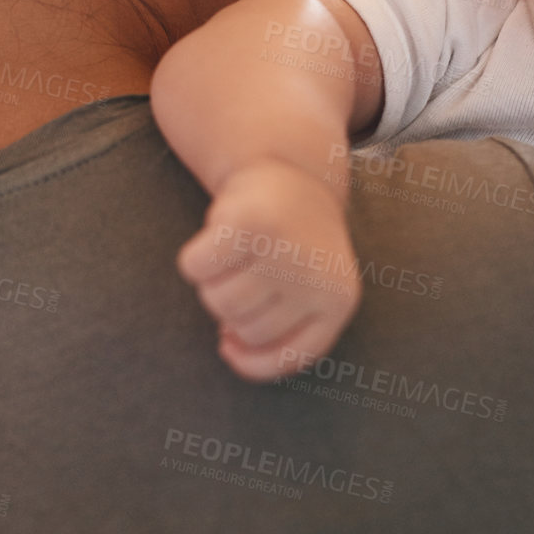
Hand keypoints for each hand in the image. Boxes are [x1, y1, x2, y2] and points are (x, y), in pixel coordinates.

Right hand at [176, 161, 361, 382]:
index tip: (229, 345)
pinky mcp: (248, 222)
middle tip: (246, 272)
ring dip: (212, 283)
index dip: (252, 361)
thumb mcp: (310, 288)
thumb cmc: (296, 244)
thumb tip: (230, 348)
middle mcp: (315, 278)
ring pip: (217, 301)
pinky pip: (195, 268)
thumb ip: (282, 328)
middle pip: (245, 329)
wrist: (295, 172)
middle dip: (232, 309)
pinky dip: (195, 259)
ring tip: (237, 253)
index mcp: (339, 301)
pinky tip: (216, 237)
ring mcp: (283, 250)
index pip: (288, 357)